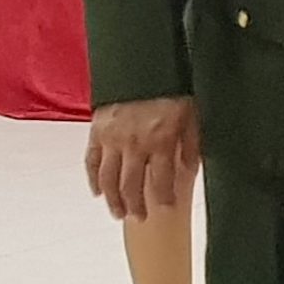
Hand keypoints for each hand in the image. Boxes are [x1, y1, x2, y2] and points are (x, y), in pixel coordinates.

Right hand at [85, 97, 198, 222]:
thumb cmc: (172, 88)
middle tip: (140, 218)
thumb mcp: (192, 114)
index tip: (165, 208)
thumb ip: (192, 144)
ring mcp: (112, 139)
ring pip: (108, 179)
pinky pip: (90, 161)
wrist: (142, 64)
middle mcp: (134, 144)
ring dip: (113, 200)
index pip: (163, 180)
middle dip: (136, 206)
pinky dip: (93, 179)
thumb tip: (191, 168)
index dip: (164, 198)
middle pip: (131, 185)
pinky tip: (98, 192)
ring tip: (118, 213)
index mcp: (161, 141)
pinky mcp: (96, 131)